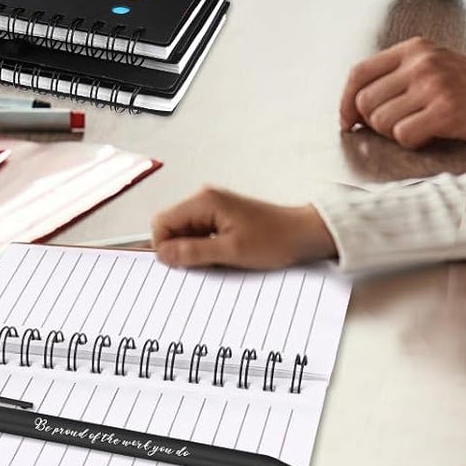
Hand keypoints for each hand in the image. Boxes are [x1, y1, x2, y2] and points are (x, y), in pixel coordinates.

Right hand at [151, 187, 336, 269]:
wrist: (302, 234)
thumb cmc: (274, 239)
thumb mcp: (230, 251)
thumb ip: (193, 252)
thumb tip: (164, 254)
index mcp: (204, 201)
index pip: (162, 222)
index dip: (165, 247)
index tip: (179, 266)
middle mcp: (205, 199)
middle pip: (172, 227)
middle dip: (180, 250)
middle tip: (201, 267)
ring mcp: (213, 208)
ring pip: (185, 232)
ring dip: (194, 251)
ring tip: (218, 262)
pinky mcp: (221, 217)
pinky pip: (199, 234)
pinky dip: (204, 249)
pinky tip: (222, 258)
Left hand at [339, 37, 465, 147]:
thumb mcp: (437, 67)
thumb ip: (401, 78)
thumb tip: (357, 109)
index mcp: (413, 49)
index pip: (358, 73)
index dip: (344, 101)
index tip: (346, 121)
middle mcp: (419, 62)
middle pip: (365, 102)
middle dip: (375, 124)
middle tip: (401, 128)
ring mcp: (433, 85)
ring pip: (381, 121)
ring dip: (397, 134)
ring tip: (424, 128)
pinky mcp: (447, 110)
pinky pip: (404, 136)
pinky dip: (415, 143)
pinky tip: (436, 134)